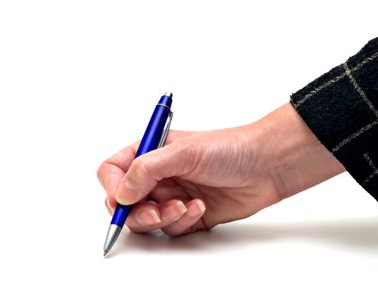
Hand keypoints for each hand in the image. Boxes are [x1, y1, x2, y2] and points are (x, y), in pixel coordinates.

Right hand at [97, 103, 344, 236]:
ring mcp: (173, 195)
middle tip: (155, 211)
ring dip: (161, 217)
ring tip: (182, 206)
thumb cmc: (230, 148)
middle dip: (137, 211)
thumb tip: (120, 192)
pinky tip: (200, 207)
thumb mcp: (184, 152)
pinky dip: (182, 221)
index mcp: (152, 152)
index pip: (114, 171)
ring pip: (147, 219)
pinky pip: (172, 228)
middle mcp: (159, 175)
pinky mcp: (189, 214)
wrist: (265, 166)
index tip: (122, 198)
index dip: (112, 187)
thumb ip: (147, 169)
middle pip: (125, 202)